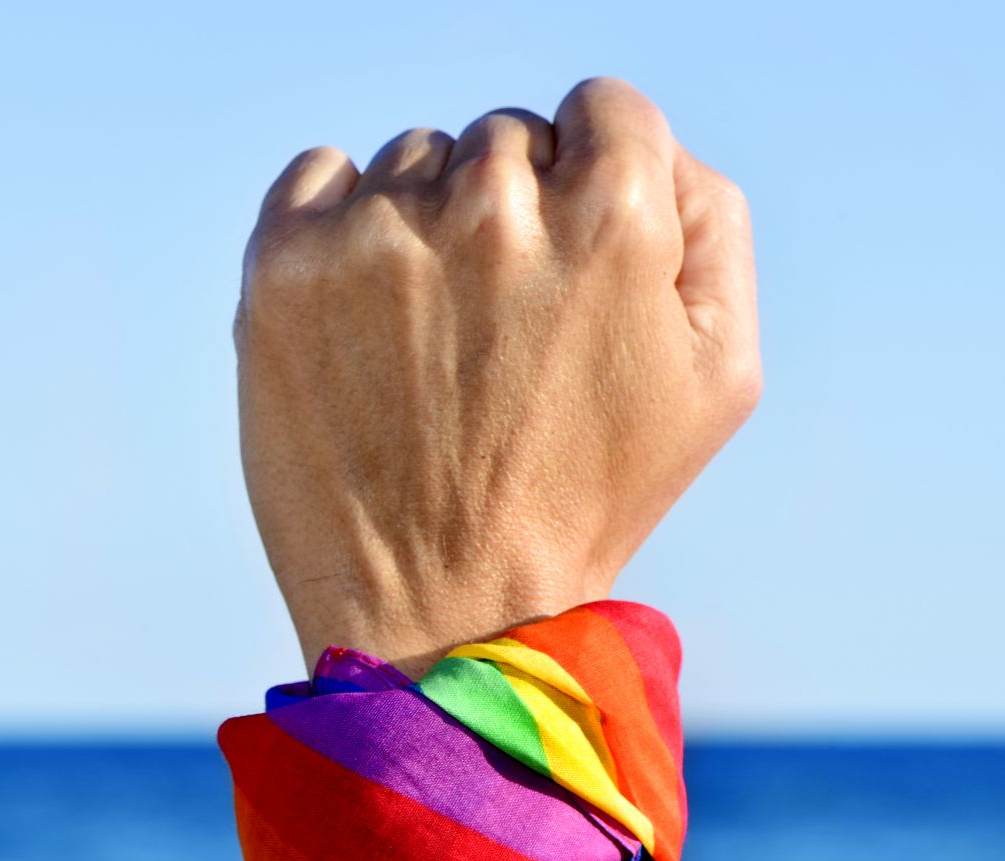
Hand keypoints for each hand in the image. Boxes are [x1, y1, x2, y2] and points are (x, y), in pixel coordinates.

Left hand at [235, 78, 759, 676]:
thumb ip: (712, 224)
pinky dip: (338, 221)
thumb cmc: (587, 497)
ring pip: (416, 160)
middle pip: (506, 137)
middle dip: (515, 212)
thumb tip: (654, 148)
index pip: (604, 109)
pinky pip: (320, 175)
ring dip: (428, 226)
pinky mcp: (284, 267)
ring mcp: (376, 236)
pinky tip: (361, 314)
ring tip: (432, 345)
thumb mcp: (720, 376)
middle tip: (502, 332)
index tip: (574, 258)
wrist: (441, 608)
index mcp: (611, 219)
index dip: (597, 180)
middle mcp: (489, 209)